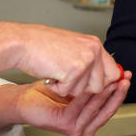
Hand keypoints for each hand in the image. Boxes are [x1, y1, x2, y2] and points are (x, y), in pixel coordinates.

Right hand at [0, 22, 119, 97]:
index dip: (104, 84)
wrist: (22, 43)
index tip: (94, 90)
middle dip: (84, 89)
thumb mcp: (72, 48)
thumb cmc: (41, 45)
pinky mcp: (74, 70)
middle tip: (67, 79)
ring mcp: (85, 60)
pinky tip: (51, 75)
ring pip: (85, 91)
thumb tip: (104, 78)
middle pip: (101, 85)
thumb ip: (88, 60)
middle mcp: (93, 50)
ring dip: (69, 88)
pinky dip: (57, 88)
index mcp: (94, 44)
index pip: (113, 72)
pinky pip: (69, 92)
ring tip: (57, 73)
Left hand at [17, 74, 130, 135]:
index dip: (120, 92)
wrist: (26, 98)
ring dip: (105, 95)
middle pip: (106, 110)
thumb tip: (115, 72)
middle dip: (117, 94)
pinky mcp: (64, 124)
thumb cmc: (50, 92)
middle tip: (124, 80)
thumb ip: (94, 84)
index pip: (110, 106)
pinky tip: (91, 86)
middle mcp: (84, 126)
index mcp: (89, 120)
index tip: (127, 78)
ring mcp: (75, 127)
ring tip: (112, 81)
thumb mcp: (78, 87)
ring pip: (95, 109)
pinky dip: (87, 97)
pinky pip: (79, 108)